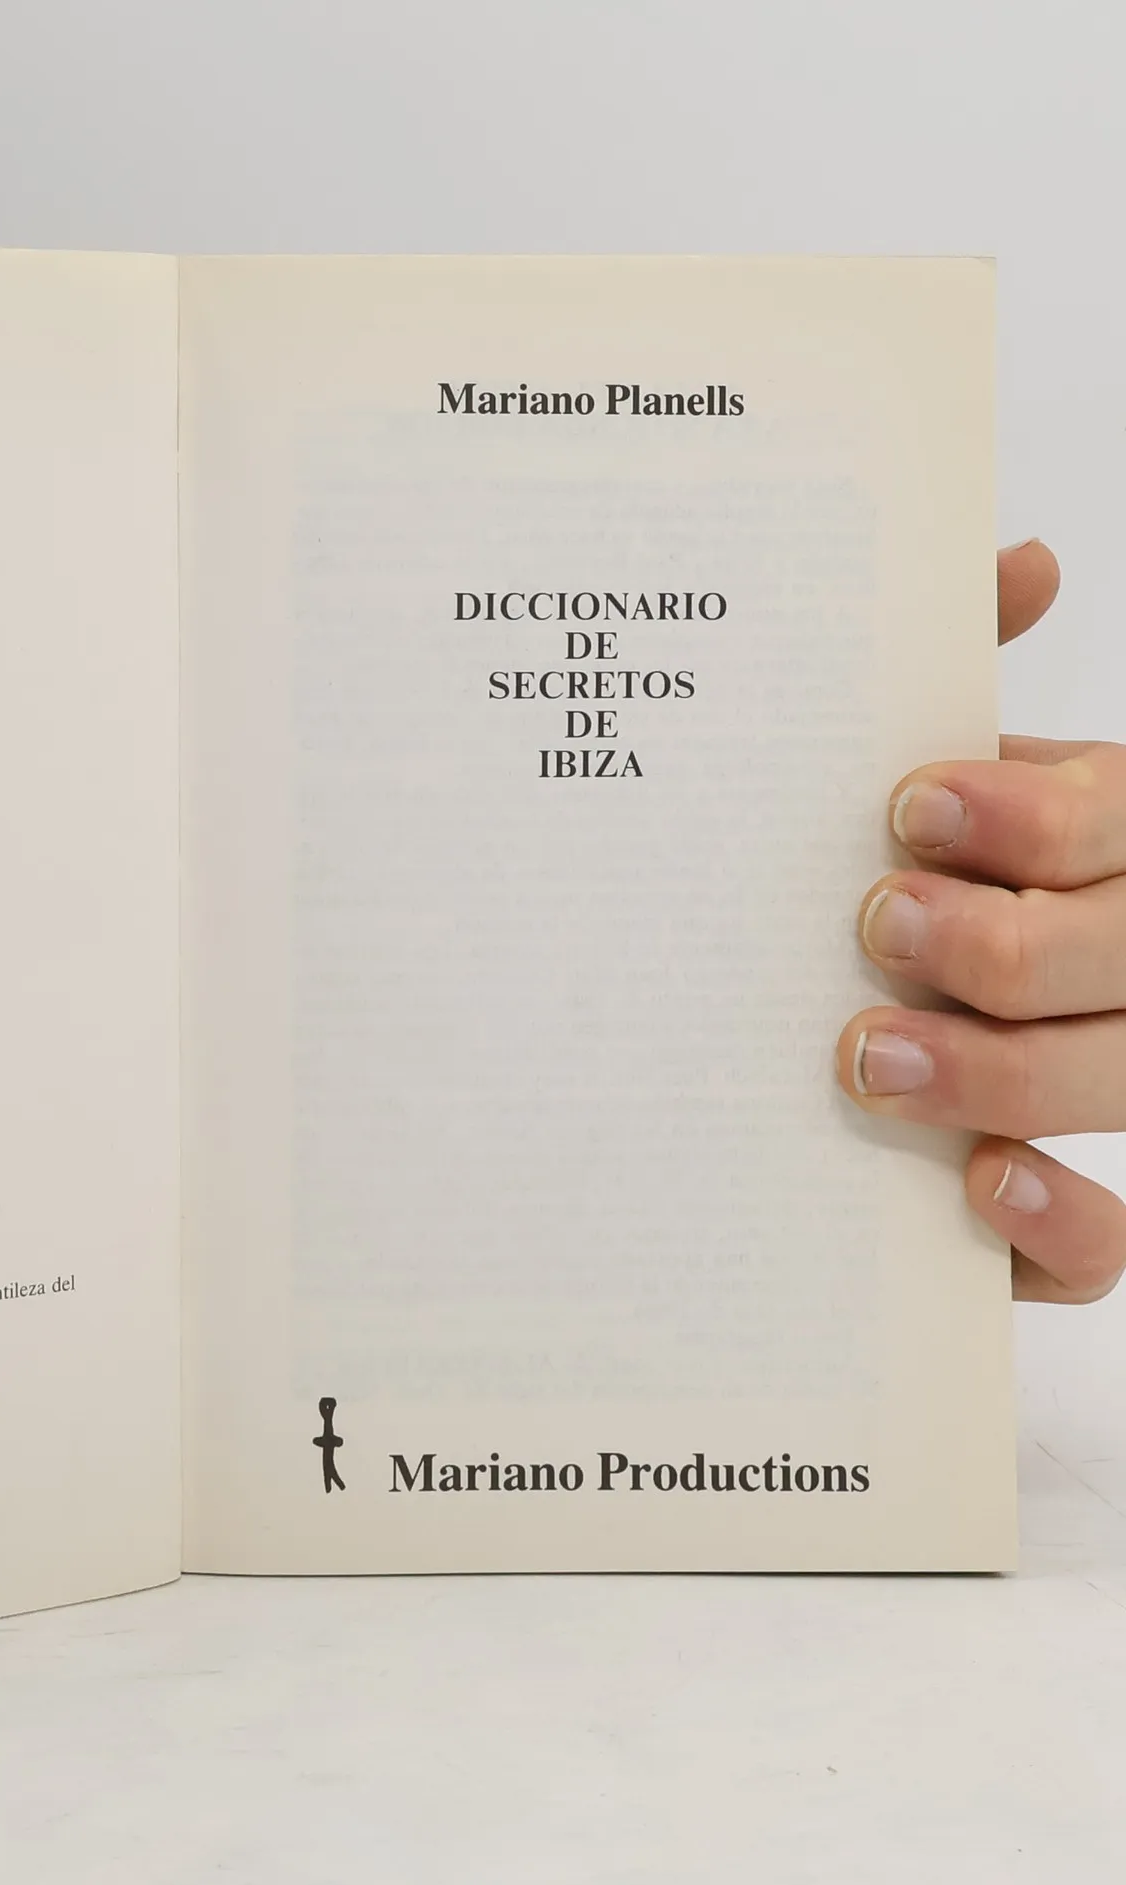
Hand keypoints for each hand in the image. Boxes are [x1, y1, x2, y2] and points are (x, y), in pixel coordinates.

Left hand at [838, 540, 1125, 1302]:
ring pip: (1121, 1080)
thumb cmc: (930, 870)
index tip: (906, 805)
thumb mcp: (952, 776)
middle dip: (1007, 946)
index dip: (1033, 820)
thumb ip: (966, 665)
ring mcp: (1115, 1072)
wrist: (886, 979)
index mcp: (1113, 844)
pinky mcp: (1065, 1207)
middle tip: (876, 923)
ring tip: (870, 1053)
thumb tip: (1024, 555)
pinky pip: (1108, 1242)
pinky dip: (1059, 1220)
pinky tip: (980, 1183)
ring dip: (1006, 1072)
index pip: (1120, 826)